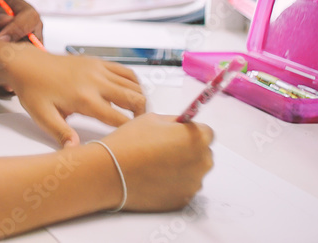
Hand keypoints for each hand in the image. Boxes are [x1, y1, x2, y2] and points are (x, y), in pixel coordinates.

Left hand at [6, 53, 145, 146]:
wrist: (26, 63)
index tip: (134, 140)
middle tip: (140, 127)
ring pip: (133, 83)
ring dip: (139, 98)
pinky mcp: (97, 61)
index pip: (118, 118)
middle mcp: (95, 81)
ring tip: (137, 112)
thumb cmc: (33, 90)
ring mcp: (98, 69)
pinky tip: (129, 92)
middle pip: (134, 98)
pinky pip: (124, 70)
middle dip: (142, 114)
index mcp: (84, 98)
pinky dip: (133, 82)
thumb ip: (61, 134)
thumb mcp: (43, 116)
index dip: (129, 130)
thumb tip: (74, 150)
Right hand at [95, 113, 213, 211]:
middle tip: (163, 148)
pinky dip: (174, 182)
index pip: (207, 132)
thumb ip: (174, 121)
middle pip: (203, 153)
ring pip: (194, 171)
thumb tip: (181, 125)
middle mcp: (202, 162)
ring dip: (182, 167)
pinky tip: (154, 177)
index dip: (190, 131)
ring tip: (155, 164)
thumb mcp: (151, 118)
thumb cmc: (129, 143)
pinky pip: (184, 187)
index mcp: (197, 138)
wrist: (111, 173)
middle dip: (189, 149)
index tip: (176, 133)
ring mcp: (194, 184)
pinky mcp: (183, 200)